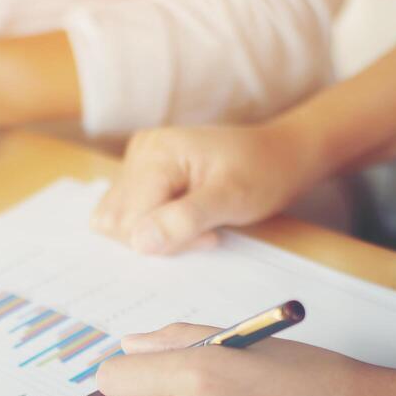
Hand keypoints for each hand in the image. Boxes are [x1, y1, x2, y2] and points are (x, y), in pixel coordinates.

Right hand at [92, 120, 318, 254]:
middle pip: (116, 221)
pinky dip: (153, 227)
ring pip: (117, 221)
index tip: (208, 234)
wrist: (279, 155)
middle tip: (203, 230)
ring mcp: (138, 162)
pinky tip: (184, 218)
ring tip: (195, 224)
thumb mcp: (231, 199)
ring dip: (153, 235)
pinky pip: (128, 214)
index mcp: (156, 153)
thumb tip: (139, 243)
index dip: (165, 239)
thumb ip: (185, 220)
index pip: (131, 219)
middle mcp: (140, 152)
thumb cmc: (262, 173)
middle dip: (156, 238)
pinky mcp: (142, 175)